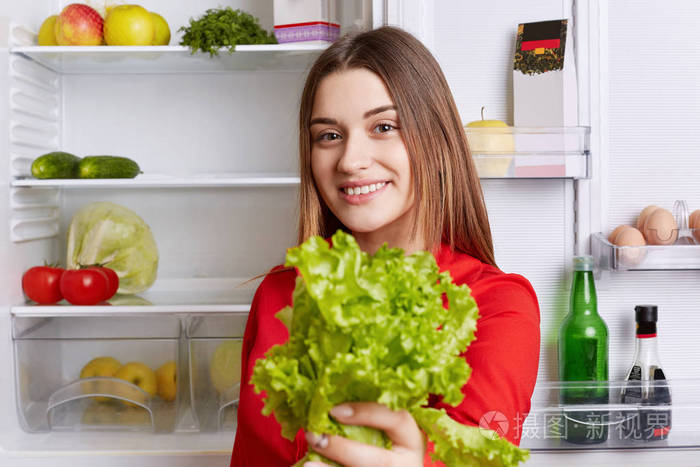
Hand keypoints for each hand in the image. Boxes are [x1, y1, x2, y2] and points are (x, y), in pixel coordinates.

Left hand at [303, 402, 423, 466]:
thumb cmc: (386, 444)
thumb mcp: (388, 431)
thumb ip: (369, 417)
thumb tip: (329, 400)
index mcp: (411, 440)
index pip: (397, 420)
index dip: (366, 413)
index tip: (334, 411)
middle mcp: (407, 464)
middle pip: (378, 459)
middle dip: (343, 448)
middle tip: (314, 436)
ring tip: (308, 463)